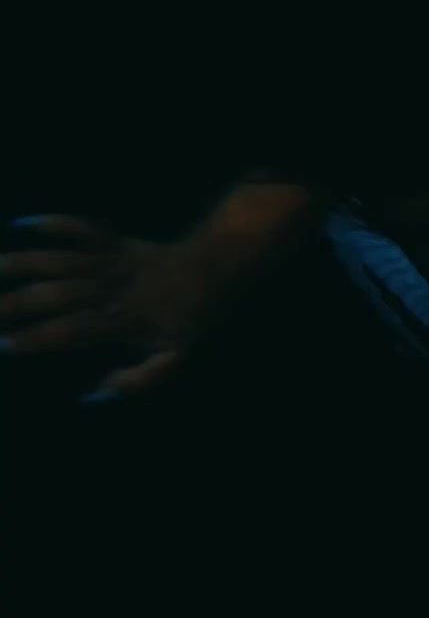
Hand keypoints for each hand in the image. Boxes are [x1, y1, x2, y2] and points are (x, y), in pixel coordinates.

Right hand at [0, 215, 206, 399]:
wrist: (217, 269)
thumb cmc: (192, 320)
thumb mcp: (177, 359)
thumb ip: (139, 381)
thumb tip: (93, 395)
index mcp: (122, 321)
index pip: (70, 331)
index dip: (36, 339)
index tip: (2, 345)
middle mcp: (111, 289)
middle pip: (54, 295)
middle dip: (13, 304)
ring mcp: (111, 261)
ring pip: (59, 260)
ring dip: (20, 263)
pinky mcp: (115, 241)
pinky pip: (82, 228)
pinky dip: (54, 222)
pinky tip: (21, 223)